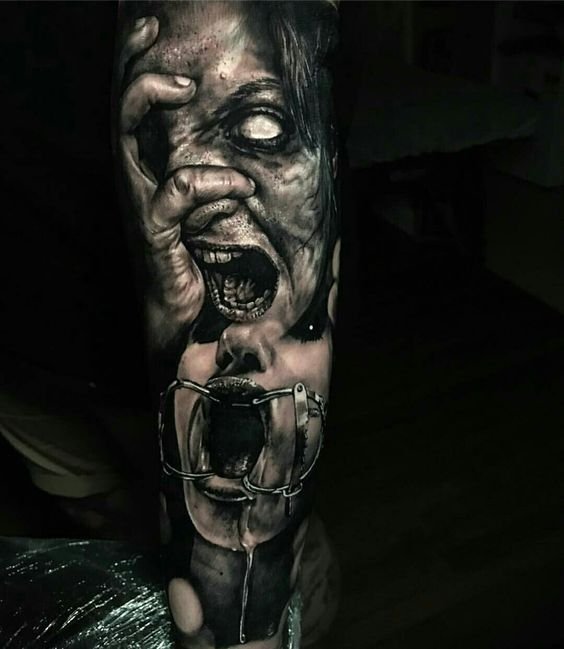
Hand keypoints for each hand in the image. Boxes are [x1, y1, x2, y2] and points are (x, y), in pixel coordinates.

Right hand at [117, 17, 254, 348]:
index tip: (152, 28)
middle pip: (119, 113)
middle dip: (136, 72)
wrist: (191, 318)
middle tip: (163, 48)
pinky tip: (241, 189)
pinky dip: (212, 182)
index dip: (136, 66)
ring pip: (126, 138)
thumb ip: (217, 175)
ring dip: (156, 104)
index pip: (134, 111)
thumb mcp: (214, 210)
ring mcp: (141, 207)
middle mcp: (137, 183)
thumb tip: (253, 153)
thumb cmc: (203, 260)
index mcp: (149, 173)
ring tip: (190, 94)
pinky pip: (176, 191)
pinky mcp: (155, 233)